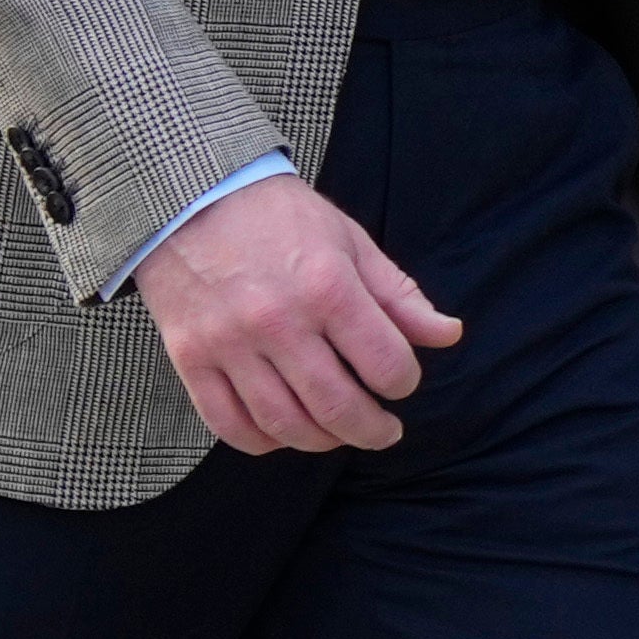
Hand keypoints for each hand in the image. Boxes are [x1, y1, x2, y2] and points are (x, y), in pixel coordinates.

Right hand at [140, 175, 460, 454]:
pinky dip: (261, 441)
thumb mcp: (350, 242)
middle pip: (336, 405)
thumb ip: (398, 295)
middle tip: (383, 431)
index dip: (403, 383)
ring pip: (284, 423)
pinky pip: (228, 423)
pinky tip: (283, 432)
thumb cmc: (278, 217)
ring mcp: (229, 343)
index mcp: (327, 287)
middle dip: (371, 430)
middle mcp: (278, 321)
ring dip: (321, 441)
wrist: (190, 196)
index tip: (400, 383)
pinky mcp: (190, 358)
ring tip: (337, 433)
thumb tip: (448, 335)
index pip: (385, 364)